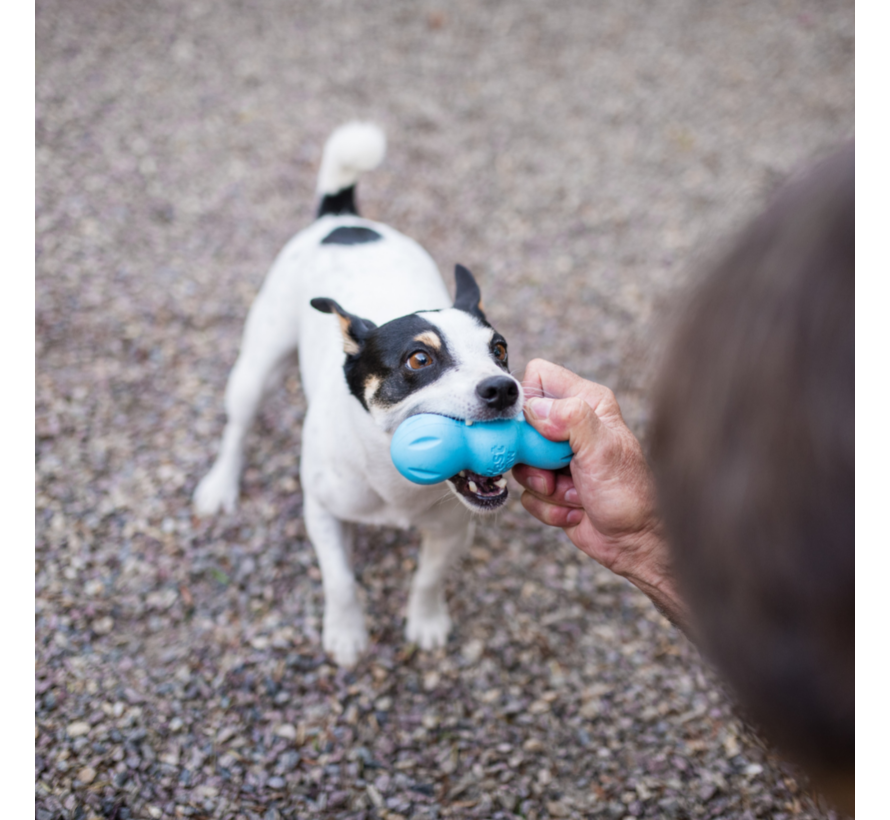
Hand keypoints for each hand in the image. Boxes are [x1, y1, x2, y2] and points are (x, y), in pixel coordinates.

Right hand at [513, 359, 689, 629]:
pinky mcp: (550, 485)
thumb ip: (571, 418)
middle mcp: (570, 425)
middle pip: (520, 425)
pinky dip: (548, 507)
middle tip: (557, 469)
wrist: (636, 541)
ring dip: (544, 486)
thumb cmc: (630, 493)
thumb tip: (533, 409)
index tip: (536, 431)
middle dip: (534, 456)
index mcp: (586, 402)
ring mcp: (557, 456)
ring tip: (574, 494)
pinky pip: (526, 493)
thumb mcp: (602, 449)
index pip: (537, 377)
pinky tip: (575, 509)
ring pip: (520, 463)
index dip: (529, 402)